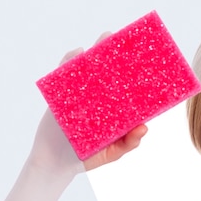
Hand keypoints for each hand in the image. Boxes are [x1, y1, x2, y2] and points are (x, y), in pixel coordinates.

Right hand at [28, 34, 147, 177]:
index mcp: (111, 109)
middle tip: (124, 40)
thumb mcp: (112, 152)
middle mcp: (97, 98)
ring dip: (96, 51)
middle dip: (115, 54)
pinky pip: (64, 73)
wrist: (55, 162)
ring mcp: (79, 94)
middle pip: (107, 73)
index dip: (135, 75)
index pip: (125, 88)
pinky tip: (79, 53)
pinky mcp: (61, 94)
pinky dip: (70, 61)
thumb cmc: (86, 156)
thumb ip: (128, 142)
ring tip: (106, 38)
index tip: (146, 60)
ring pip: (87, 69)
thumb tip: (144, 127)